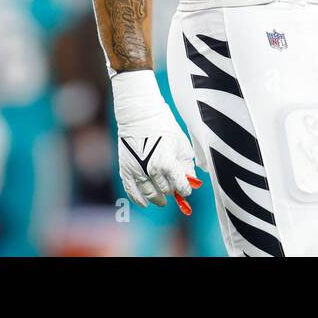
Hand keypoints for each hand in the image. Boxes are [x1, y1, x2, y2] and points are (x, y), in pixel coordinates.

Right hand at [112, 70, 200, 212]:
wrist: (138, 114)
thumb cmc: (163, 125)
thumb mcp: (181, 143)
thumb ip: (186, 163)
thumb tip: (191, 179)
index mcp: (167, 162)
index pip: (179, 185)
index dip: (185, 189)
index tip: (186, 190)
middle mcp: (152, 169)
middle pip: (165, 189)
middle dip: (171, 190)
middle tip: (173, 190)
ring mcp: (137, 171)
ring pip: (149, 193)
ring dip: (157, 199)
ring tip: (162, 202)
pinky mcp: (125, 169)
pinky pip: (131, 191)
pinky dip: (138, 200)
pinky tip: (144, 203)